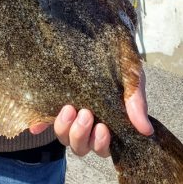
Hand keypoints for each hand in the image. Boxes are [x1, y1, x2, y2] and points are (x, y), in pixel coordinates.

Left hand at [29, 69, 153, 157]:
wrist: (102, 36)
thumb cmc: (120, 62)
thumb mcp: (131, 78)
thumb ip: (136, 102)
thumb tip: (146, 130)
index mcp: (109, 123)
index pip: (103, 147)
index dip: (101, 144)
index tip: (102, 128)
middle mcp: (88, 124)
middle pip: (81, 146)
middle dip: (81, 135)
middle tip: (86, 114)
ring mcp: (70, 115)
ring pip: (64, 137)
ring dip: (65, 128)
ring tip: (69, 108)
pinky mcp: (54, 103)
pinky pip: (43, 120)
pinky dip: (40, 125)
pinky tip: (36, 125)